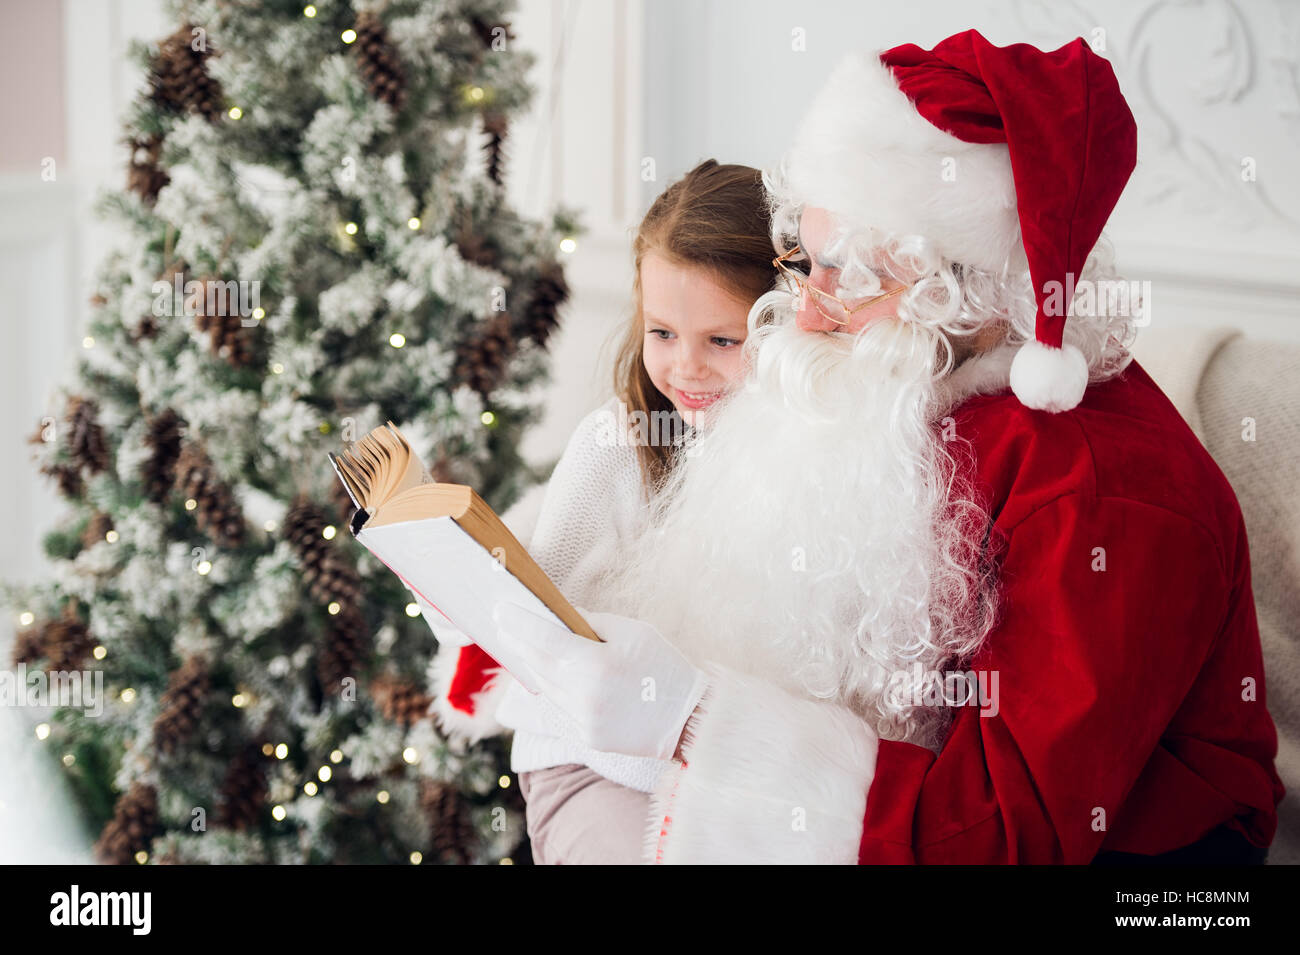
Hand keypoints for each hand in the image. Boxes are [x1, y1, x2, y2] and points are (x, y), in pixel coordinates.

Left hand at [489, 602, 708, 760]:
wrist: (689, 718)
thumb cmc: (664, 667)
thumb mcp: (635, 632)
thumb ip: (594, 622)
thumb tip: (561, 617)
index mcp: (597, 664)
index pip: (544, 639)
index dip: (518, 623)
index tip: (499, 610)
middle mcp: (585, 695)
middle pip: (539, 664)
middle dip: (520, 643)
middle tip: (505, 626)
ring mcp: (585, 720)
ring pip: (547, 688)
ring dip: (536, 667)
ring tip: (527, 648)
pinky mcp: (589, 737)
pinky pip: (562, 707)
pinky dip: (556, 689)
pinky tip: (555, 676)